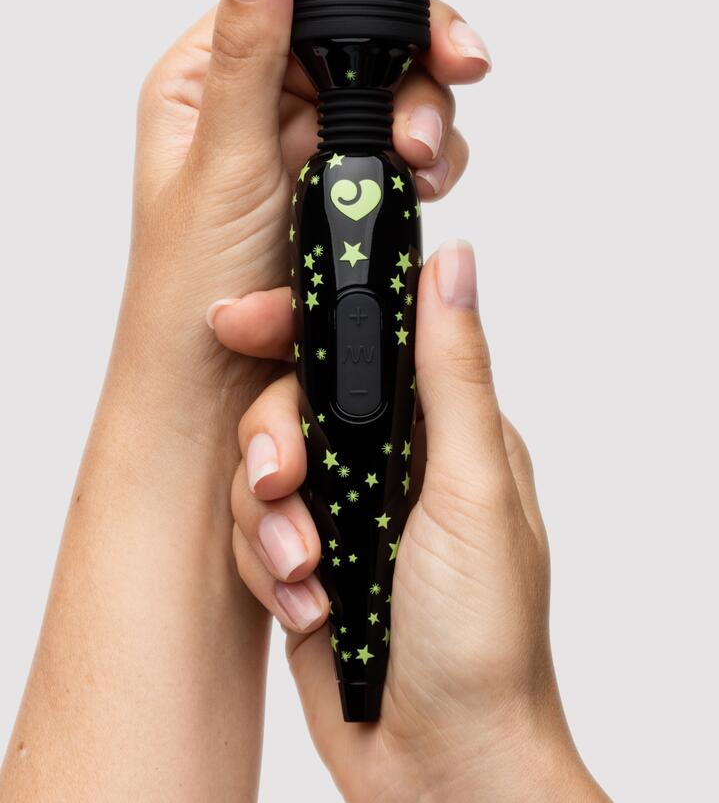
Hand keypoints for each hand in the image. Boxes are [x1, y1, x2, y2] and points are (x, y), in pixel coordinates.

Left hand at [115, 0, 488, 444]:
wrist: (215, 388)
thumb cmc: (188, 287)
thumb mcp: (221, 162)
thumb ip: (247, 54)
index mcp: (216, 77)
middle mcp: (265, 104)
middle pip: (365, 35)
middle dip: (425, 48)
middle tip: (462, 66)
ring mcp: (308, 148)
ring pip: (395, 95)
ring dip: (429, 116)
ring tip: (423, 160)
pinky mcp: (341, 190)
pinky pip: (399, 152)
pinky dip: (424, 162)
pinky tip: (422, 183)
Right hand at [212, 241, 610, 801]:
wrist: (443, 764)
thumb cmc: (484, 638)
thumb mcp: (474, 488)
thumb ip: (454, 374)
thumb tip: (454, 265)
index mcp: (439, 429)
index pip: (360, 342)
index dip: (297, 323)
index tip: (242, 321)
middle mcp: (389, 462)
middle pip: (294, 402)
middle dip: (274, 439)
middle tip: (283, 480)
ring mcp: (344, 513)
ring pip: (262, 471)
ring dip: (274, 523)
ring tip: (311, 573)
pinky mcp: (307, 564)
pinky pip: (255, 534)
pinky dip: (271, 570)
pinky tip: (312, 612)